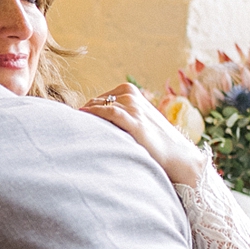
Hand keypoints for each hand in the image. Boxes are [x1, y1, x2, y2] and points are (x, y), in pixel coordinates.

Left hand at [82, 83, 206, 186]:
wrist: (178, 156)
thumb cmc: (154, 141)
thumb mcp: (135, 120)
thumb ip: (117, 116)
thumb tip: (90, 122)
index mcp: (130, 92)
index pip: (98, 99)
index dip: (85, 111)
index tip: (74, 124)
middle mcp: (131, 96)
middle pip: (96, 101)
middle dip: (84, 114)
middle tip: (71, 128)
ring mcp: (134, 108)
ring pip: (100, 105)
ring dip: (86, 115)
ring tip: (74, 128)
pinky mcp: (136, 122)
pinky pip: (110, 112)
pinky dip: (94, 113)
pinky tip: (83, 118)